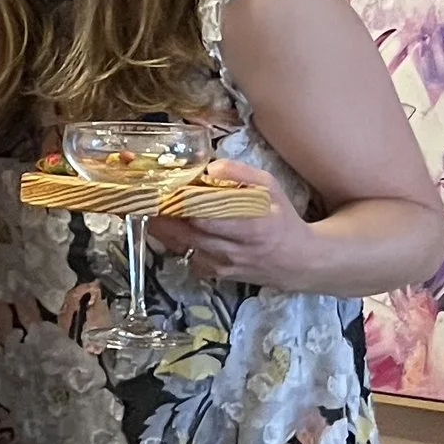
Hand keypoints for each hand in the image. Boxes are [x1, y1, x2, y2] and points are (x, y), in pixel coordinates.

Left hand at [146, 160, 314, 289]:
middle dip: (163, 215)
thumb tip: (208, 169)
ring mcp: (223, 265)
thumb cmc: (282, 219)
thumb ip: (240, 174)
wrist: (298, 261)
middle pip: (187, 233)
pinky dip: (176, 244)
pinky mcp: (217, 274)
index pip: (205, 217)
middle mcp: (234, 250)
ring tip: (149, 208)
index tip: (162, 188)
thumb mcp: (271, 188)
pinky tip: (168, 228)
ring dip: (163, 229)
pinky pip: (189, 258)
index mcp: (250, 226)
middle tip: (145, 197)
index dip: (180, 204)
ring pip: (182, 247)